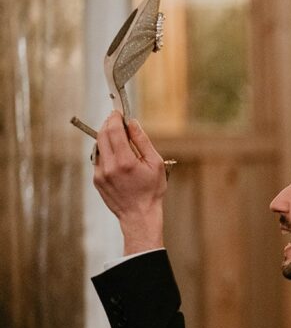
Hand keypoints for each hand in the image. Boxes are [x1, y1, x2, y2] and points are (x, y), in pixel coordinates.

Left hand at [92, 112, 166, 252]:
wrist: (139, 215)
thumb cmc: (152, 190)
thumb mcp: (155, 164)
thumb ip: (142, 141)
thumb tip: (132, 123)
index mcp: (125, 161)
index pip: (113, 131)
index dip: (114, 118)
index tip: (118, 112)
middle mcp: (109, 166)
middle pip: (102, 135)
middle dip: (108, 124)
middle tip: (117, 119)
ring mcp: (100, 173)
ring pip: (98, 146)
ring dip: (106, 137)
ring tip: (118, 136)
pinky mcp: (96, 179)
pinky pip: (98, 159)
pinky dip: (106, 151)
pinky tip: (117, 154)